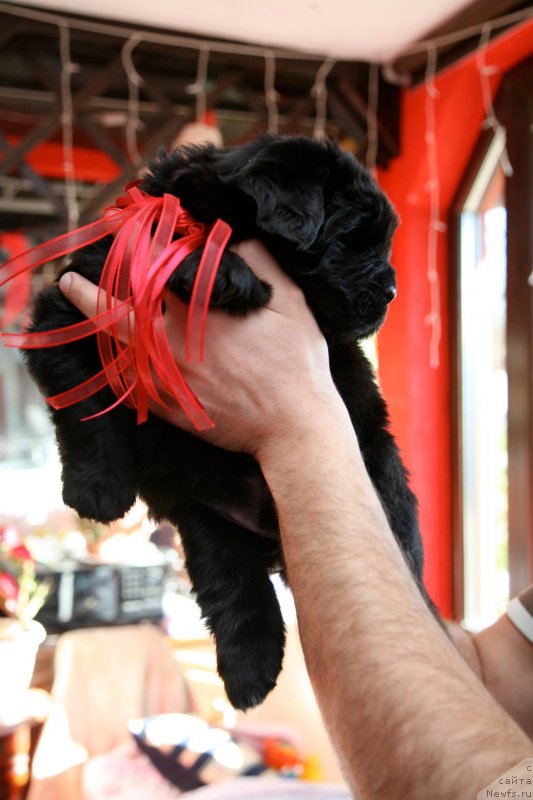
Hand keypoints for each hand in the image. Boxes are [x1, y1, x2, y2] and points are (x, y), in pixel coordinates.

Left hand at [59, 240, 337, 457]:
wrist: (294, 429)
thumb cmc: (296, 363)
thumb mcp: (290, 300)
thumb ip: (258, 260)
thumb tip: (231, 238)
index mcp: (197, 312)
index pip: (151, 270)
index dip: (130, 247)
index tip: (115, 229)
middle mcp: (171, 346)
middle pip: (114, 315)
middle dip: (86, 294)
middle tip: (67, 281)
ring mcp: (167, 381)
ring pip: (115, 352)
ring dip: (94, 332)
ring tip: (79, 320)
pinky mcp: (170, 409)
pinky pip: (129, 388)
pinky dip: (113, 371)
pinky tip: (108, 360)